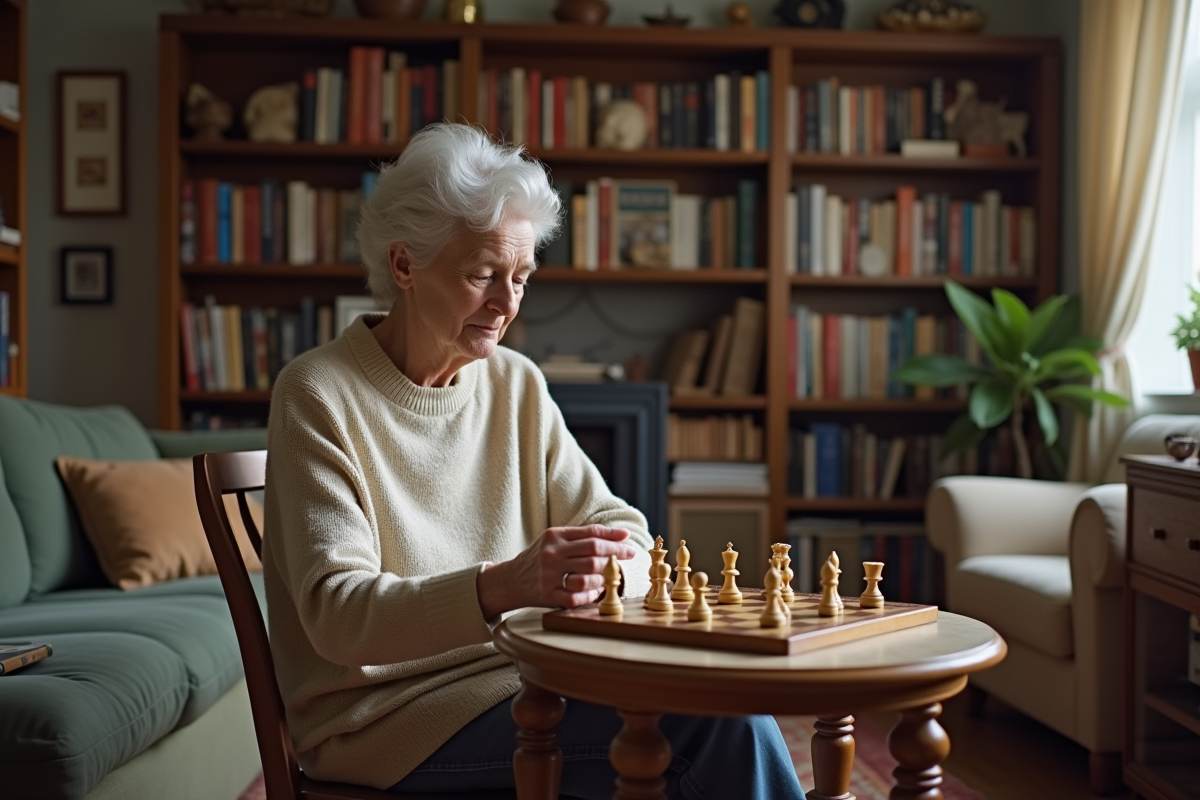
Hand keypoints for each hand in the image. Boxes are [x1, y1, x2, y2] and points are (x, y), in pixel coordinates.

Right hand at [477, 525, 636, 617]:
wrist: (511, 579)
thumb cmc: (540, 558)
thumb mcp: (555, 540)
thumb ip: (583, 536)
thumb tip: (621, 536)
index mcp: (555, 536)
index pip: (591, 534)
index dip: (613, 537)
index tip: (628, 542)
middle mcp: (552, 554)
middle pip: (593, 552)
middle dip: (615, 554)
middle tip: (628, 556)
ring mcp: (549, 575)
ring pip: (587, 576)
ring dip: (603, 578)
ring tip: (608, 577)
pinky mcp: (547, 594)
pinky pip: (576, 597)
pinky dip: (591, 595)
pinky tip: (595, 592)